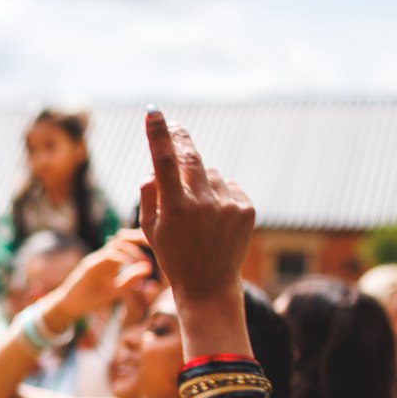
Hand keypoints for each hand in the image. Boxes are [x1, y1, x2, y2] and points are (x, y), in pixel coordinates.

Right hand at [47, 232, 151, 323]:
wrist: (68, 305)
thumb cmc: (90, 298)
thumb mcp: (115, 290)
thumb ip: (129, 280)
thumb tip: (148, 268)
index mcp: (110, 261)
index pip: (127, 244)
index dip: (141, 243)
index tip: (156, 250)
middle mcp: (102, 256)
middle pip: (123, 239)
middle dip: (139, 241)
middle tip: (152, 251)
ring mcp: (95, 259)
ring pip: (116, 245)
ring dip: (132, 251)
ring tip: (143, 262)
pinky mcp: (89, 266)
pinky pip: (107, 256)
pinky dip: (122, 258)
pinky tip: (131, 266)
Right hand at [139, 110, 253, 303]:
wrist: (209, 285)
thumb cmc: (173, 255)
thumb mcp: (150, 228)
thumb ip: (149, 194)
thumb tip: (156, 167)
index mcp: (174, 209)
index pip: (164, 162)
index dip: (158, 134)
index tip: (153, 112)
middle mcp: (203, 204)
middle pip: (192, 157)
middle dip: (181, 138)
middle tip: (174, 125)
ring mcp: (227, 206)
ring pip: (210, 174)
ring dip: (201, 182)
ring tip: (199, 211)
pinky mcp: (247, 208)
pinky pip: (229, 187)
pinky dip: (220, 195)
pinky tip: (216, 218)